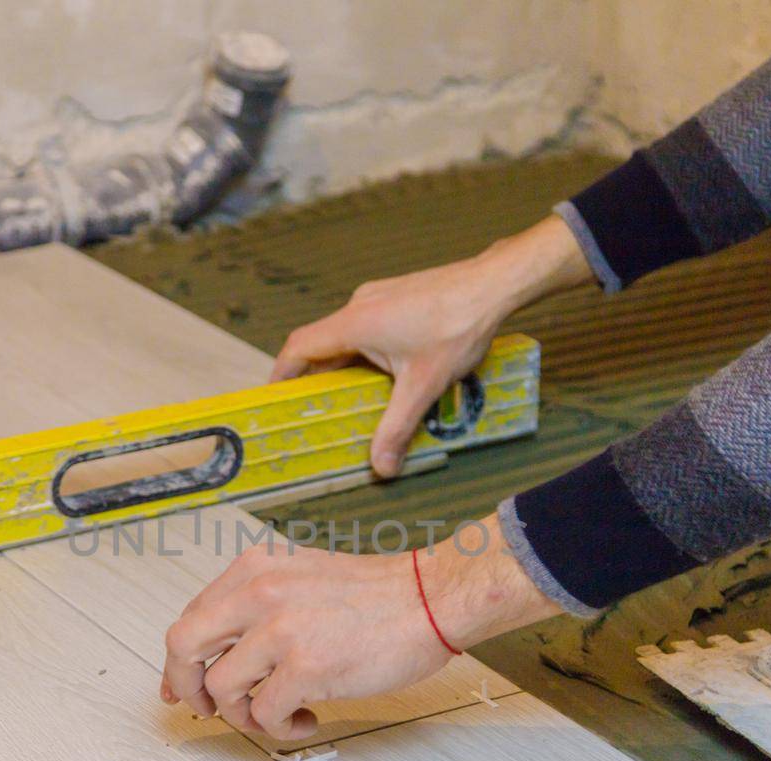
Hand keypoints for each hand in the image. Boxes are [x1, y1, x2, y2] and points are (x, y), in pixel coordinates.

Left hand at [159, 516, 558, 740]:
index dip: (181, 661)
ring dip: (244, 715)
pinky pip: (264, 715)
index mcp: (254, 569)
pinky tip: (306, 719)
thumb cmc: (376, 595)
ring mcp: (279, 630)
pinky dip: (279, 728)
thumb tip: (221, 655)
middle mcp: (258, 593)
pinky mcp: (305, 667)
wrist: (430, 598)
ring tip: (278, 715)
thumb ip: (259, 605)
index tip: (181, 688)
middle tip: (209, 710)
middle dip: (187, 687)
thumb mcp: (302, 578)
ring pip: (221, 689)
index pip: (191, 617)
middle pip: (183, 647)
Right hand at [273, 215, 590, 476]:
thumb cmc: (457, 326)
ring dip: (345, 365)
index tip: (277, 398)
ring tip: (354, 397)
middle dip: (316, 378)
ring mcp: (380, 296)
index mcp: (354, 323)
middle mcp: (359, 305)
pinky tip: (389, 371)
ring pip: (348, 335)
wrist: (493, 284)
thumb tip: (382, 467)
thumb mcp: (423, 386)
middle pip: (322, 343)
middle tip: (317, 408)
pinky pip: (369, 325)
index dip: (282, 373)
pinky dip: (366, 351)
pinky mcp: (398, 295)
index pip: (299, 347)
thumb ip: (397, 428)